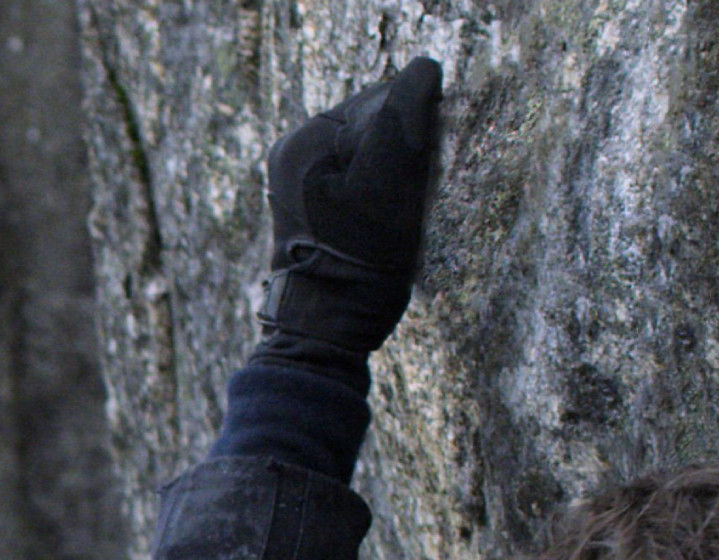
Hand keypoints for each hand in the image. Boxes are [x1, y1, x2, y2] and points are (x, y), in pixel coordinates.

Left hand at [260, 57, 442, 364]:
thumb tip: (425, 70)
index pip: (380, 102)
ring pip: (364, 154)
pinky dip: (376, 195)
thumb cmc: (360, 263)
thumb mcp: (392, 185)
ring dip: (392, 173)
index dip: (416, 128)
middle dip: (400, 149)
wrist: (325, 331)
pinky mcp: (306, 209)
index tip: (427, 166)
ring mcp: (295, 183)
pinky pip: (353, 182)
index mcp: (305, 142)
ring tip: (395, 216)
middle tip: (411, 197)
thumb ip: (404, 120)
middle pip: (369, 126)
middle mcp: (291, 154)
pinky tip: (381, 226)